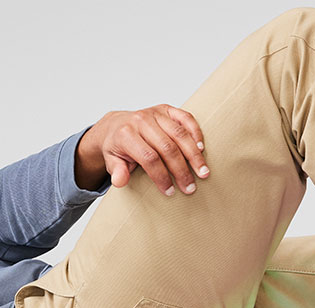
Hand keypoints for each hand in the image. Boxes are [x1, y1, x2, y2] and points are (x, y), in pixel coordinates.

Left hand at [84, 105, 210, 196]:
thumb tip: (120, 181)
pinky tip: (201, 148)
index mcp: (126, 134)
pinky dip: (195, 132)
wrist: (116, 125)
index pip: (149, 158)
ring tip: (203, 172)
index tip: (169, 191)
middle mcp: (141, 121)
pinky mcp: (166, 109)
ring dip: (194, 155)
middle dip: (181, 170)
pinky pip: (185, 118)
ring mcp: (155, 113)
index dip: (161, 176)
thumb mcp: (111, 161)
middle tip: (190, 187)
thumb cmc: (117, 147)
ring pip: (179, 134)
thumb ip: (117, 171)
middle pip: (167, 147)